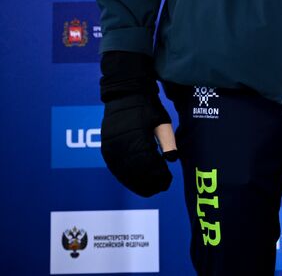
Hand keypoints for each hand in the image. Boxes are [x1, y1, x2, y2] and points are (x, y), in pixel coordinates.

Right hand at [99, 51, 173, 196]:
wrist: (124, 95)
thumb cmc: (147, 107)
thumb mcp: (162, 122)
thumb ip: (168, 140)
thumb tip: (173, 159)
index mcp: (137, 138)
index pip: (148, 165)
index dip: (158, 176)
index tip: (168, 182)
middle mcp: (121, 145)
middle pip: (135, 172)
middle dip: (148, 182)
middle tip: (161, 188)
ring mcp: (111, 148)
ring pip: (123, 173)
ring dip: (136, 183)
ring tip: (149, 189)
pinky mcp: (106, 149)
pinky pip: (115, 168)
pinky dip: (125, 177)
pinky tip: (134, 182)